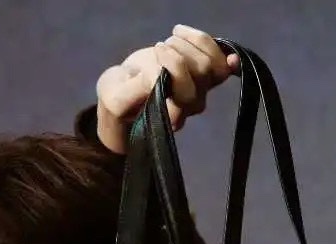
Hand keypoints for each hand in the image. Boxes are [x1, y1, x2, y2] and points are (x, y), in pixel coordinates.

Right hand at [95, 24, 239, 153]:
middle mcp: (191, 107)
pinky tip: (181, 32)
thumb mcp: (115, 97)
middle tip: (159, 47)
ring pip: (211, 63)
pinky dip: (202, 40)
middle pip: (201, 72)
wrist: (125, 88)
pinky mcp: (207, 75)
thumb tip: (158, 74)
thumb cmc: (119, 96)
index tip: (155, 51)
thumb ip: (135, 90)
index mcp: (171, 118)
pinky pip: (219, 58)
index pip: (185, 93)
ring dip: (189, 43)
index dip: (174, 65)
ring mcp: (202, 90)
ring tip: (168, 41)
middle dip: (180, 50)